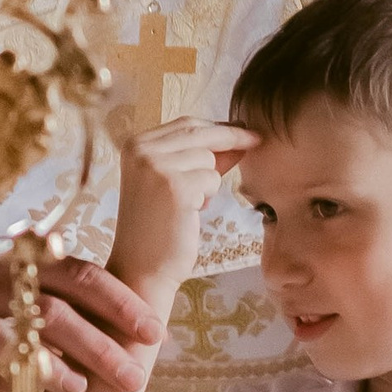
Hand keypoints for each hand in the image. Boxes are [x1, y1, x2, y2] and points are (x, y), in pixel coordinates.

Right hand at [0, 252, 162, 391]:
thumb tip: (161, 337)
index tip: (154, 332)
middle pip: (53, 311)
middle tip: (133, 378)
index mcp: (27, 265)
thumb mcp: (39, 291)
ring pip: (12, 341)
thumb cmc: (2, 305)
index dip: (119, 302)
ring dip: (54, 369)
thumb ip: (90, 307)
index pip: (80, 275)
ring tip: (82, 391)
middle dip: (99, 346)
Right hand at [110, 118, 255, 303]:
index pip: (184, 124)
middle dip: (231, 137)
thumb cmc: (158, 228)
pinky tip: (190, 213)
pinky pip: (213, 179)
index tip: (242, 130)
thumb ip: (199, 158)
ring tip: (189, 205)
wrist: (142, 267)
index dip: (217, 128)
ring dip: (210, 182)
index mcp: (134, 145)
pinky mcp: (176, 186)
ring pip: (208, 158)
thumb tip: (238, 137)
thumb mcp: (173, 182)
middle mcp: (141, 150)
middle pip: (199, 133)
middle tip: (256, 140)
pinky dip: (209, 197)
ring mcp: (156, 166)